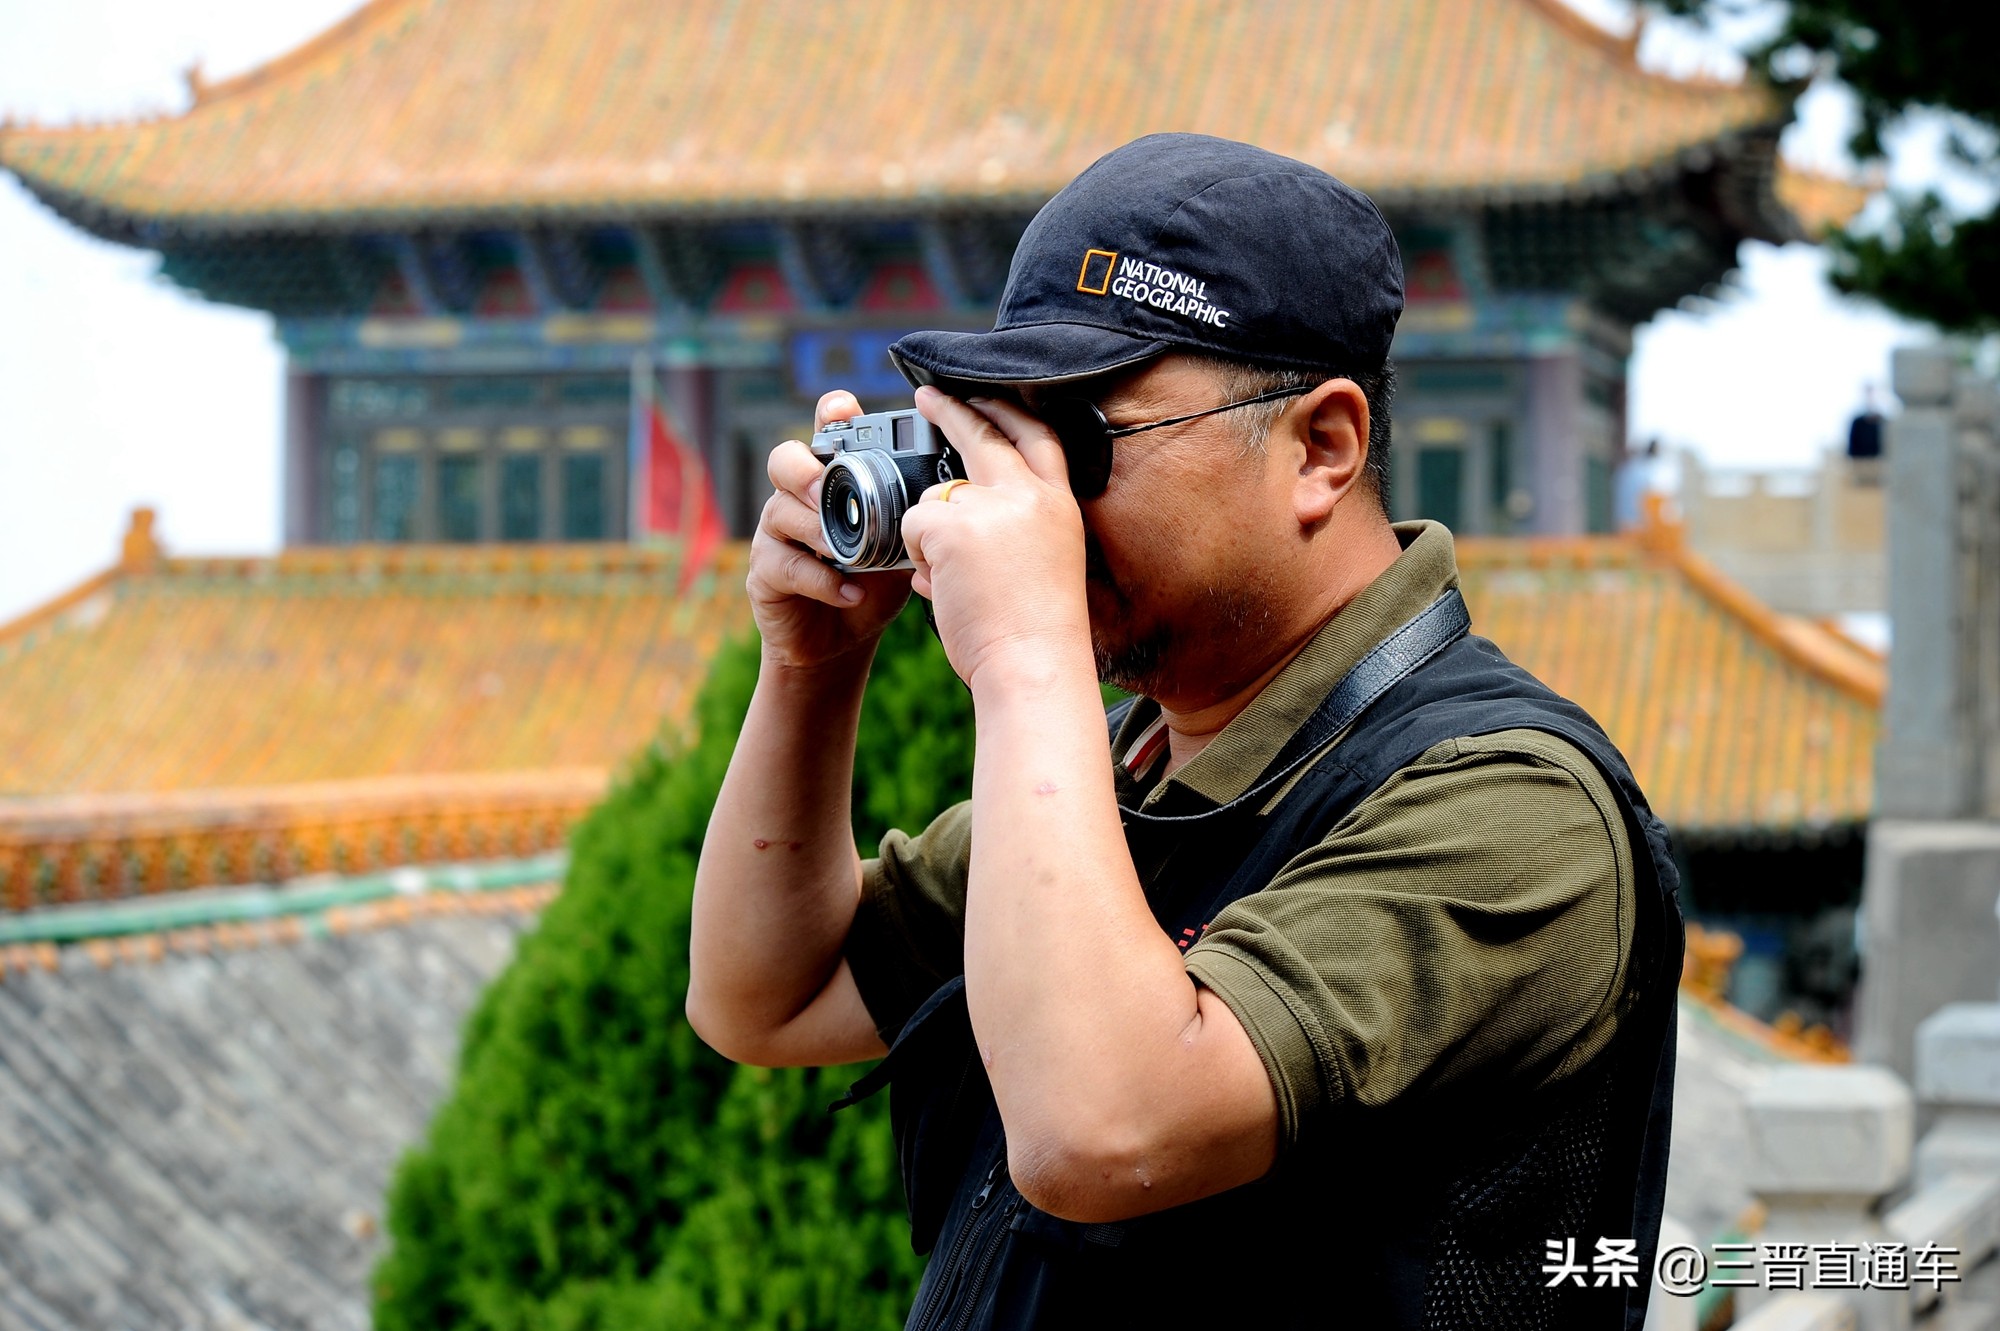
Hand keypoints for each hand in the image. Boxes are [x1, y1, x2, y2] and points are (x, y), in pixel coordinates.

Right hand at [747, 391, 913, 670]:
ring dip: (816, 530)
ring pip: (780, 512)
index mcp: (832, 481)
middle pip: (784, 460)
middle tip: (826, 489)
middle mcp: (799, 499)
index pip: (826, 434)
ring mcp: (777, 535)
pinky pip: (788, 567)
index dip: (829, 415)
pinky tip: (850, 592)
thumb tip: (949, 493)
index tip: (843, 408)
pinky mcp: (766, 574)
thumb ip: (911, 516)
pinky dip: (823, 580)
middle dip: (804, 469)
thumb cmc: (873, 582)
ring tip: (844, 551)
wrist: (844, 639)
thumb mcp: (900, 544)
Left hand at [899, 387, 1090, 690]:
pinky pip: (911, 525)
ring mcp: (991, 507)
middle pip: (985, 436)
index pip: (1037, 436)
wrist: (1034, 666)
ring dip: (930, 536)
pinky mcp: (953, 526)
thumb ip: (1006, 528)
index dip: (1009, 412)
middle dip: (951, 410)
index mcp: (1059, 505)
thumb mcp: (1042, 563)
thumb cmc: (1036, 633)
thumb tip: (945, 510)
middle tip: (927, 397)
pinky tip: (941, 586)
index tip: (987, 397)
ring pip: (934, 497)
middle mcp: (1029, 496)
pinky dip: (916, 556)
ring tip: (957, 582)